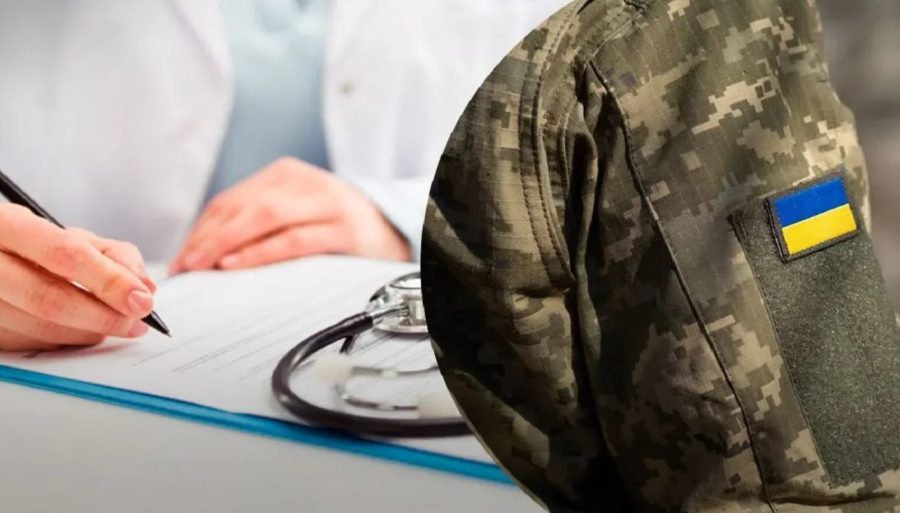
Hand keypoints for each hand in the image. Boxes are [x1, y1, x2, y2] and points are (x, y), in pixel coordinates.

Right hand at [0, 204, 156, 350]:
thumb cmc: (31, 245)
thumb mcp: (68, 235)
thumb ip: (113, 255)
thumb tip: (145, 288)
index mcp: (7, 226)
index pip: (64, 254)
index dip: (109, 281)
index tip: (142, 300)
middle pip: (49, 299)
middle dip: (103, 317)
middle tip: (136, 323)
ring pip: (39, 328)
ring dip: (87, 333)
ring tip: (111, 325)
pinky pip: (29, 344)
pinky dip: (64, 340)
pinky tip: (78, 330)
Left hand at [169, 158, 410, 272]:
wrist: (394, 230)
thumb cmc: (335, 226)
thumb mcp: (296, 212)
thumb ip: (258, 223)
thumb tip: (205, 252)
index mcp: (286, 174)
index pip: (231, 200)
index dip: (201, 229)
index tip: (182, 258)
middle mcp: (305, 181)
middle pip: (243, 207)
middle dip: (208, 238)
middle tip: (186, 266)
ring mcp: (327, 202)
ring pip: (265, 218)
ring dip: (227, 244)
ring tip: (204, 267)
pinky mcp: (344, 229)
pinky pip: (293, 240)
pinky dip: (261, 252)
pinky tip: (238, 264)